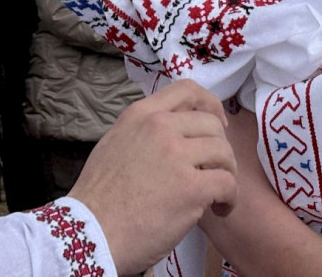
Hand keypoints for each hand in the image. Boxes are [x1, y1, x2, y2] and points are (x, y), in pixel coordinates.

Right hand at [72, 80, 236, 274]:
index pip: (187, 89)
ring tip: (217, 195)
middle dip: (220, 148)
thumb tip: (175, 135)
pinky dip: (230, 199)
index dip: (210, 104)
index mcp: (141, 114)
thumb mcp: (115, 143)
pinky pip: (227, 183)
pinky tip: (220, 210)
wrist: (91, 232)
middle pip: (211, 124)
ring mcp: (177, 155)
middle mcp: (161, 127)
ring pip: (224, 152)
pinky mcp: (191, 187)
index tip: (217, 124)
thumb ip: (144, 132)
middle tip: (215, 170)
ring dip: (227, 173)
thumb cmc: (99, 197)